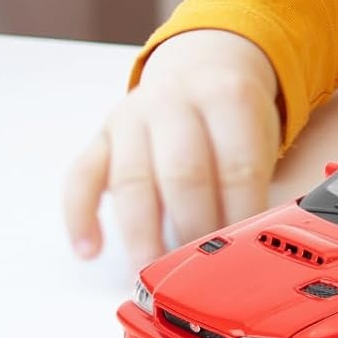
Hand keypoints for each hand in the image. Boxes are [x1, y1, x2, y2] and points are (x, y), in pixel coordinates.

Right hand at [63, 29, 282, 271]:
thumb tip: (248, 244)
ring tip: (149, 273)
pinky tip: (90, 250)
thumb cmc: (232, 114)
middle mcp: (175, 102)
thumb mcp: (257, 131)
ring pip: (132, 180)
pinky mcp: (101, 136)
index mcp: (227, 97)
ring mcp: (132, 117)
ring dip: (141, 235)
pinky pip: (80, 177)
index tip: (239, 255)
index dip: (239, 217)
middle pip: (183, 173)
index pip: (237, 166)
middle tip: (198, 271)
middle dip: (192, 228)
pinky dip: (81, 216)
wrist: (202, 63)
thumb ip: (250, 179)